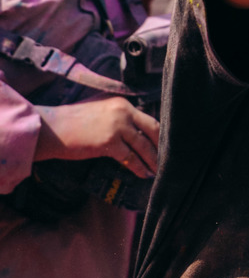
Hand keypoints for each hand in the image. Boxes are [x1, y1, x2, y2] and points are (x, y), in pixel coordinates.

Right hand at [35, 98, 159, 177]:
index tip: (163, 144)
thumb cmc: (73, 121)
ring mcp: (117, 126)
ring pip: (143, 146)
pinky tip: (143, 174)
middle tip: (166, 158)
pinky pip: (130, 158)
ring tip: (157, 170)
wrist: (53, 129)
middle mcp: (123, 111)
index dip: (157, 133)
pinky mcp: (109, 142)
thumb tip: (134, 131)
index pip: (147, 118)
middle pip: (152, 130)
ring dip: (152, 160)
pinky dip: (138, 167)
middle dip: (161, 146)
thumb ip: (118, 116)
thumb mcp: (100, 110)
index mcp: (122, 103)